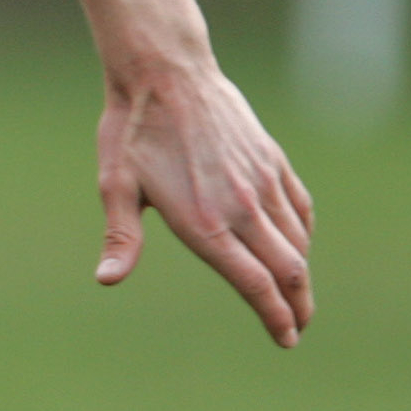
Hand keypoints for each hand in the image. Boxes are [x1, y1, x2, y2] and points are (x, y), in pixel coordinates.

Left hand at [97, 60, 314, 346]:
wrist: (166, 71)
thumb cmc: (133, 131)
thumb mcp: (116, 186)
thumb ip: (120, 238)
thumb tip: (106, 280)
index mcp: (205, 223)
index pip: (254, 284)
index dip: (274, 317)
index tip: (285, 339)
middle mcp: (243, 207)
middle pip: (288, 270)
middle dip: (297, 306)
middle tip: (297, 329)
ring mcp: (263, 182)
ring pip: (298, 241)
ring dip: (303, 274)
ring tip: (299, 296)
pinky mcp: (272, 159)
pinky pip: (300, 207)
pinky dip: (303, 233)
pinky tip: (298, 245)